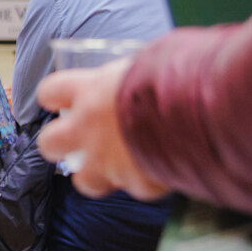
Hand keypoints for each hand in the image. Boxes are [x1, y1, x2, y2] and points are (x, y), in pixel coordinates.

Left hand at [36, 61, 170, 200]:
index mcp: (90, 90)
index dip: (56, 97)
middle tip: (79, 141)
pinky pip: (136, 189)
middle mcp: (89, 128)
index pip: (50, 91)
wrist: (202, 110)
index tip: (62, 100)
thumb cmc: (178, 74)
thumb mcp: (148, 61)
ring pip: (85, 181)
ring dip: (100, 175)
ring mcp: (108, 160)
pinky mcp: (134, 182)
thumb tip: (145, 70)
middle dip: (60, 145)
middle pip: (49, 144)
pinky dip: (148, 183)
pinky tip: (163, 171)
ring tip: (120, 166)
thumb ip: (132, 75)